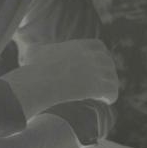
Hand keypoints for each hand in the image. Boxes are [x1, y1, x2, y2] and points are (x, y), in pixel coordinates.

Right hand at [2, 39, 118, 119]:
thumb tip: (33, 48)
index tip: (97, 66)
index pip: (99, 47)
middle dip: (107, 73)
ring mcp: (97, 70)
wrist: (41, 82)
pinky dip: (110, 97)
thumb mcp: (35, 52)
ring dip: (109, 86)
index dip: (100, 56)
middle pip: (108, 63)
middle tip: (101, 84)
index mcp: (80, 45)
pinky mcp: (99, 85)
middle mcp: (92, 55)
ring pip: (112, 78)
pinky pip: (112, 91)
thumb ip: (39, 48)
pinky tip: (104, 102)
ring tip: (103, 96)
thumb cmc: (35, 69)